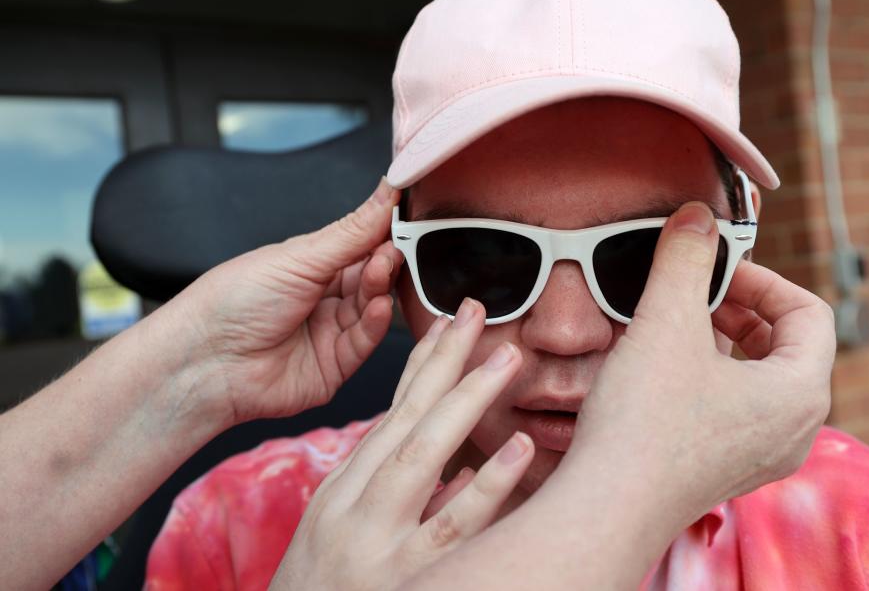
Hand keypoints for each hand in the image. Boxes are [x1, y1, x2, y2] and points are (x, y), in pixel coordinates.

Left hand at [152, 178, 403, 425]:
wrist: (205, 360)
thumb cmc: (233, 301)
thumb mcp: (300, 256)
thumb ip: (353, 230)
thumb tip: (387, 190)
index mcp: (311, 267)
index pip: (361, 247)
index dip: (383, 234)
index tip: (405, 217)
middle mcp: (322, 300)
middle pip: (371, 278)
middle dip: (385, 261)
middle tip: (395, 247)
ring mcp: (329, 334)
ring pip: (372, 308)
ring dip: (380, 287)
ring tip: (381, 269)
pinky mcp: (335, 367)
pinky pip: (365, 342)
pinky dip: (376, 322)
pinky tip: (379, 305)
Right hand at [269, 299, 533, 590]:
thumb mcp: (338, 533)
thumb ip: (386, 491)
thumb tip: (451, 462)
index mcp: (343, 490)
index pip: (388, 413)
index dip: (420, 365)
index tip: (447, 323)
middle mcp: (355, 506)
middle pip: (405, 419)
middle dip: (444, 362)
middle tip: (477, 314)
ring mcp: (377, 543)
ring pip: (424, 456)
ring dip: (468, 402)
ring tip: (506, 360)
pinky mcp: (405, 580)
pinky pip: (454, 526)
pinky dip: (488, 484)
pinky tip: (520, 449)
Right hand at [570, 202, 834, 529]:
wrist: (607, 504)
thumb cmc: (645, 422)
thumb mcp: (666, 322)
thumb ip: (685, 259)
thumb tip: (696, 214)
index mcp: (800, 392)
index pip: (809, 313)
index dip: (763, 279)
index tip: (716, 269)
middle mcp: (793, 429)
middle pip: (786, 344)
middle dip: (740, 307)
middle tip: (695, 292)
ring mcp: (760, 454)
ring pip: (758, 376)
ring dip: (721, 339)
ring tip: (673, 323)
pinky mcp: (725, 467)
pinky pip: (735, 406)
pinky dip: (707, 374)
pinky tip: (660, 367)